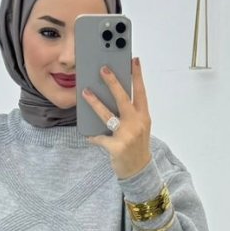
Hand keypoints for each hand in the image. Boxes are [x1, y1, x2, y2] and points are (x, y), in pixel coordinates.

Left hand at [82, 54, 152, 180]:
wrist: (139, 170)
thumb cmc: (136, 144)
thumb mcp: (139, 126)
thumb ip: (131, 112)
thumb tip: (112, 95)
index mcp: (144, 116)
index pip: (141, 92)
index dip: (137, 76)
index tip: (134, 60)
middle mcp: (137, 123)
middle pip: (123, 99)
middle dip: (113, 82)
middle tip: (103, 69)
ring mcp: (127, 135)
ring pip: (108, 115)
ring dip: (95, 103)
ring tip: (85, 92)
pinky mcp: (117, 147)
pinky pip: (100, 138)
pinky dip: (93, 136)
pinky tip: (88, 134)